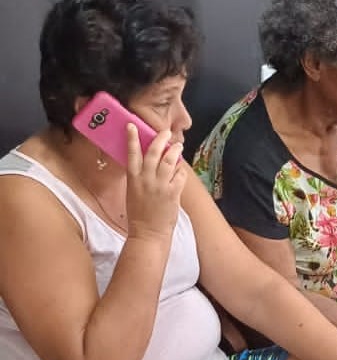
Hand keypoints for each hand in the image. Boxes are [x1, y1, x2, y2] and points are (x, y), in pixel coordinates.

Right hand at [125, 124, 185, 239]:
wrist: (148, 233)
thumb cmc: (139, 215)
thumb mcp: (133, 193)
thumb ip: (139, 177)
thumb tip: (148, 164)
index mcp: (133, 179)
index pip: (132, 153)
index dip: (132, 138)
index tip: (133, 126)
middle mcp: (146, 179)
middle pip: (153, 152)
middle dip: (160, 139)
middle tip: (166, 133)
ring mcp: (160, 186)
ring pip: (169, 161)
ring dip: (174, 151)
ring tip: (178, 146)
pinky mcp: (173, 193)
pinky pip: (180, 176)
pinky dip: (181, 171)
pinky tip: (181, 170)